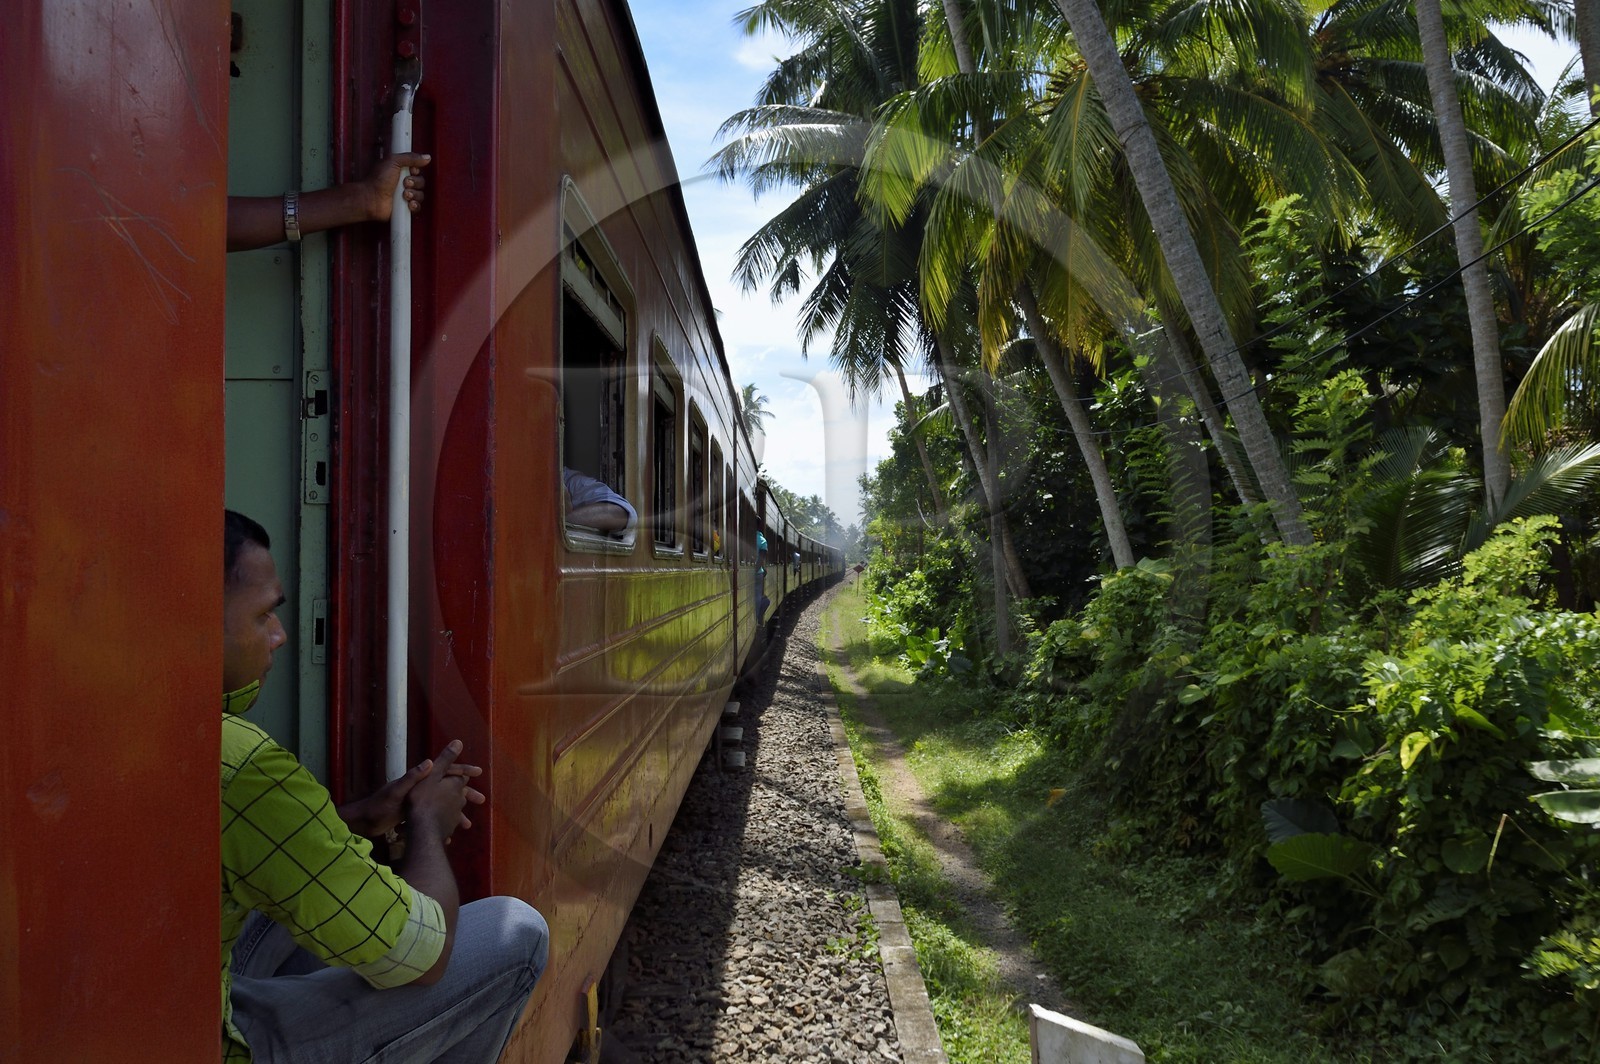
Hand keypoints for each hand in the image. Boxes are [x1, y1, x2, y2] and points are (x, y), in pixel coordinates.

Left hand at [339, 752, 482, 836]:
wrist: (364, 823)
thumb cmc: (377, 806)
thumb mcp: (395, 792)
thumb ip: (412, 778)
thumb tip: (429, 762)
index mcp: (419, 780)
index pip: (444, 770)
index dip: (461, 770)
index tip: (478, 772)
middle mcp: (421, 790)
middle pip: (448, 788)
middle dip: (465, 793)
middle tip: (481, 800)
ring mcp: (418, 803)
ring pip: (443, 806)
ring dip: (456, 813)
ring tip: (468, 825)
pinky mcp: (414, 816)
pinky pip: (435, 819)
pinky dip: (443, 826)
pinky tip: (450, 837)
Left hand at [362, 151, 430, 221]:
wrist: (371, 198)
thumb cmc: (377, 180)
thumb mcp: (393, 161)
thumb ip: (410, 157)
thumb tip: (427, 157)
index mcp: (400, 170)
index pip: (417, 170)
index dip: (416, 171)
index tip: (411, 171)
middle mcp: (403, 183)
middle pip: (421, 182)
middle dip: (415, 183)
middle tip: (404, 183)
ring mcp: (404, 196)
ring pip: (421, 195)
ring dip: (414, 194)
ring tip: (404, 195)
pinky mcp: (405, 208)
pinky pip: (418, 207)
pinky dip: (415, 205)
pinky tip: (408, 203)